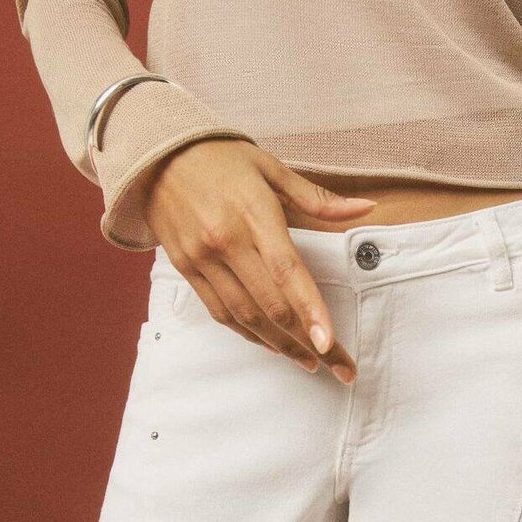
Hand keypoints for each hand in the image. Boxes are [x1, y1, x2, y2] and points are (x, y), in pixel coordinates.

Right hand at [139, 137, 378, 381]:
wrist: (156, 154)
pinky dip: (249, 333)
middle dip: (308, 341)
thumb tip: (366, 208)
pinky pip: (221, 312)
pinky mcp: (186, 270)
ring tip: (311, 363)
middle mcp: (226, 241)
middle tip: (339, 366)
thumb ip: (318, 198)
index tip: (330, 343)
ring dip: (282, 345)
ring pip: (247, 316)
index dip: (310, 310)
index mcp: (253, 213)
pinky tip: (273, 345)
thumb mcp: (271, 167)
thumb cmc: (221, 158)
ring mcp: (203, 259)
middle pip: (271, 305)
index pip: (287, 271)